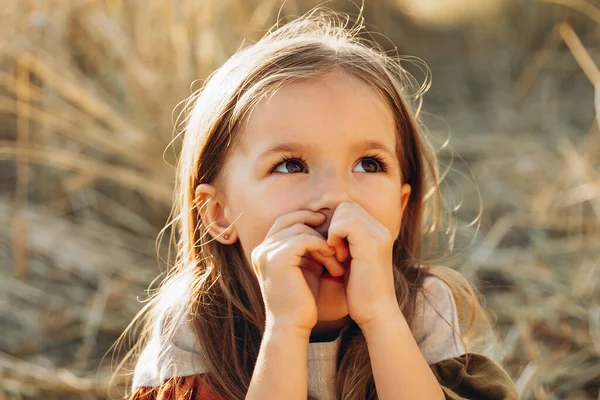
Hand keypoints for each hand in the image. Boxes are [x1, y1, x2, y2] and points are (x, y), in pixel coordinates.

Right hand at [251, 210, 345, 334]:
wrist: (292, 327)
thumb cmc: (302, 301)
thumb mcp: (305, 267)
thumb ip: (308, 246)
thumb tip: (324, 222)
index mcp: (265, 251)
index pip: (284, 221)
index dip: (306, 218)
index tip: (328, 227)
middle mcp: (261, 249)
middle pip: (290, 219)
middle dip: (315, 226)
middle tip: (336, 238)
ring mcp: (266, 253)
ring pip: (300, 229)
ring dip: (323, 242)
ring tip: (336, 259)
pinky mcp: (277, 259)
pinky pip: (304, 239)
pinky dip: (321, 246)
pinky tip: (331, 260)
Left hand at [327, 202, 400, 327]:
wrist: (376, 313)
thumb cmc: (360, 292)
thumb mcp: (350, 261)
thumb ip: (344, 242)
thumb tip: (323, 227)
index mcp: (377, 232)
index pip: (349, 209)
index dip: (336, 225)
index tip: (334, 249)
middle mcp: (380, 230)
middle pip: (346, 206)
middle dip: (334, 226)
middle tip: (335, 252)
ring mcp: (378, 235)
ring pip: (345, 211)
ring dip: (334, 231)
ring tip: (337, 255)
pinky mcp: (371, 244)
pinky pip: (344, 223)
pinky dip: (335, 237)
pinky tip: (338, 257)